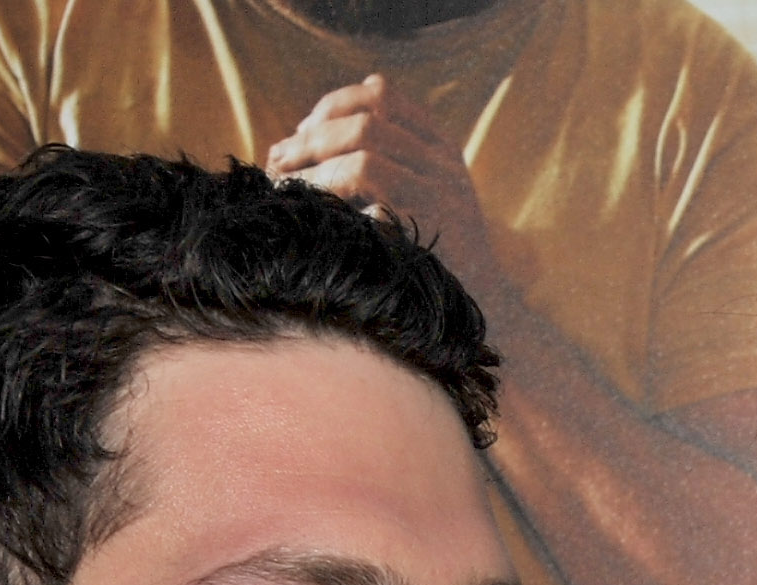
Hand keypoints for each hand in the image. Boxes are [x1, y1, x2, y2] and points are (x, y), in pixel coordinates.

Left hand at [266, 77, 498, 294]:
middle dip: (311, 139)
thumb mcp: (424, 196)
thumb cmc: (435, 258)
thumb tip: (311, 123)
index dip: (332, 106)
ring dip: (313, 171)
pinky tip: (310, 217)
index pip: (381, 97)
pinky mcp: (424, 237)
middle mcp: (443, 169)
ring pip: (363, 159)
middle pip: (366, 124)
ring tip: (285, 188)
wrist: (478, 315)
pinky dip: (329, 202)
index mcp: (441, 151)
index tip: (302, 130)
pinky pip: (366, 205)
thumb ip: (383, 158)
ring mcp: (438, 202)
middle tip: (277, 161)